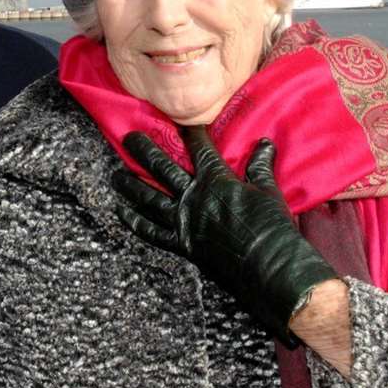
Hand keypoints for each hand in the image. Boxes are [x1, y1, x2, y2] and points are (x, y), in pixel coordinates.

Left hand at [113, 126, 337, 346]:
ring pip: (149, 198)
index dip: (190, 131)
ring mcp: (184, 221)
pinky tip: (121, 212)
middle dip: (144, 150)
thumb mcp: (269, 191)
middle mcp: (194, 197)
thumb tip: (264, 143)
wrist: (268, 266)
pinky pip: (152, 232)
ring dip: (130, 185)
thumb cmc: (272, 227)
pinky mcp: (182, 245)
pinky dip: (134, 222)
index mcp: (216, 180)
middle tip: (129, 137)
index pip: (199, 148)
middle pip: (162, 168)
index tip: (181, 121)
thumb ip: (260, 166)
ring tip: (115, 175)